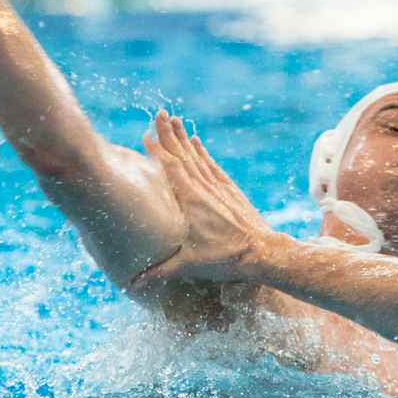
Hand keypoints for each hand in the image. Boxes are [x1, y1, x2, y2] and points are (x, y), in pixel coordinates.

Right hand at [133, 111, 276, 288]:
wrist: (263, 252)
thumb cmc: (226, 259)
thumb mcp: (189, 265)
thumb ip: (160, 270)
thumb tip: (134, 283)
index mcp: (192, 202)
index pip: (170, 169)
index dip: (157, 151)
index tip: (144, 135)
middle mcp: (204, 189)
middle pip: (182, 155)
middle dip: (169, 134)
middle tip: (158, 114)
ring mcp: (219, 188)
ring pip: (197, 157)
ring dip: (184, 138)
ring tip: (174, 120)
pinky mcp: (230, 191)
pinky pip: (213, 166)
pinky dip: (203, 153)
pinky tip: (196, 142)